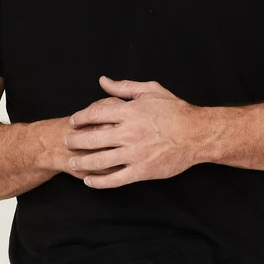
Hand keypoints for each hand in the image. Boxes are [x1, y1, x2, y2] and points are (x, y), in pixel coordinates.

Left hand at [63, 76, 208, 187]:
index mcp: (130, 112)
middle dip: (75, 140)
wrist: (197, 134)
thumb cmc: (176, 111)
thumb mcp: (151, 91)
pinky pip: (115, 179)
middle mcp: (129, 133)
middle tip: (66, 141)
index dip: (81, 117)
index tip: (74, 121)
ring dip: (82, 162)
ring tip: (72, 162)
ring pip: (100, 161)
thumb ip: (124, 87)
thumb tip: (103, 81)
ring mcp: (135, 153)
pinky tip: (89, 181)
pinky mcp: (142, 170)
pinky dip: (99, 182)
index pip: (95, 113)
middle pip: (92, 138)